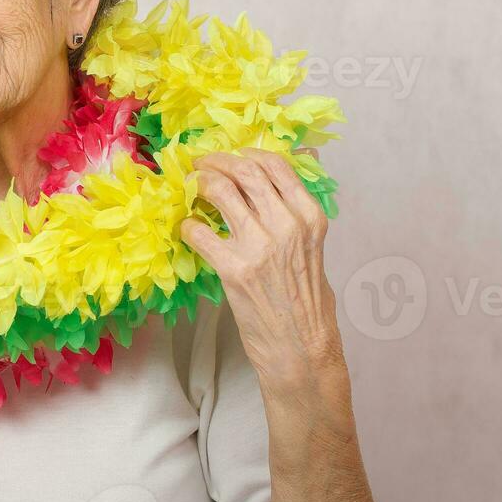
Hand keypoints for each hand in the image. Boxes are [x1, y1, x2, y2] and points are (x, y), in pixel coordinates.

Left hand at [180, 147, 346, 394]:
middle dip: (216, 161)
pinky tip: (187, 228)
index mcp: (309, 216)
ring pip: (220, 191)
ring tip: (190, 187)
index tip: (228, 156)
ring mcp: (260, 245)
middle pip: (244, 170)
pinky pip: (199, 232)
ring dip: (199, 183)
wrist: (302, 348)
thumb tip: (293, 166)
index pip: (276, 164)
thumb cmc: (306, 301)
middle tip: (200, 165)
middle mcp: (287, 224)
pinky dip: (187, 225)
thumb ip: (297, 209)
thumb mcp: (314, 246)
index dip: (244, 153)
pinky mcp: (234, 269)